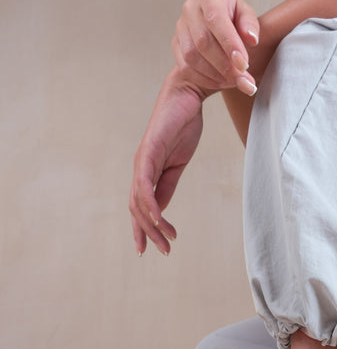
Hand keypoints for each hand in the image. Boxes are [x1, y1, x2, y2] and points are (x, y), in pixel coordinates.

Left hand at [129, 69, 203, 255]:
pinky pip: (145, 185)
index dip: (144, 229)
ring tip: (167, 239)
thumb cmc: (183, 126)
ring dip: (152, 225)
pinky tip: (158, 219)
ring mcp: (142, 161)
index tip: (154, 248)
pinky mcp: (148, 152)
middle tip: (162, 251)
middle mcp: (140, 169)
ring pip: (139, 202)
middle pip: (136, 209)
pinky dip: (150, 205)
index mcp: (148, 172)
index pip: (140, 207)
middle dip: (147, 234)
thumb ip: (167, 186)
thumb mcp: (177, 165)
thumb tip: (161, 210)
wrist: (188, 96)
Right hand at [172, 0, 259, 95]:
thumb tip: (252, 39)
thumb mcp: (246, 16)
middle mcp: (191, 9)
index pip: (216, 19)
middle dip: (225, 65)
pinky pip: (186, 67)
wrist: (215, 24)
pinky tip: (221, 81)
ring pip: (192, 57)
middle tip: (243, 79)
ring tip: (234, 81)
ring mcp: (180, 27)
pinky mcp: (176, 44)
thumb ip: (250, 25)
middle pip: (203, 42)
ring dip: (215, 74)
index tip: (243, 64)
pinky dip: (205, 79)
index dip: (230, 44)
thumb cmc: (232, 17)